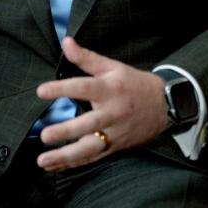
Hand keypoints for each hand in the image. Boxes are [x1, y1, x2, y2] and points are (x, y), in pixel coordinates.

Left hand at [35, 37, 169, 170]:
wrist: (165, 106)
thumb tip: (66, 41)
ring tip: (43, 160)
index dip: (62, 89)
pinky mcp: (116, 147)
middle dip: (67, 132)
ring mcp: (115, 133)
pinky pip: (94, 157)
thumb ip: (86, 57)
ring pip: (91, 148)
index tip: (41, 91)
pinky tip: (55, 166)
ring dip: (66, 156)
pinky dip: (74, 163)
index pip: (84, 87)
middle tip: (45, 135)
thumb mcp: (112, 66)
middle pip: (89, 124)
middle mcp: (112, 113)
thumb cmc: (133, 84)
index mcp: (110, 90)